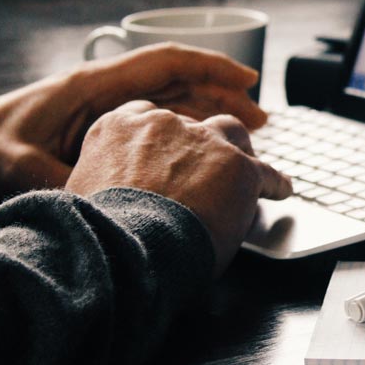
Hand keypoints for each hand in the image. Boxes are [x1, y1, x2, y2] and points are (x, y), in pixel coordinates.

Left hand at [0, 43, 266, 202]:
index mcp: (94, 86)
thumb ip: (71, 183)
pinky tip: (204, 146)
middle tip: (260, 119)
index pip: (166, 62)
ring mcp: (107, 108)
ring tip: (245, 130)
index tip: (248, 79)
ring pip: (172, 100)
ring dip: (211, 111)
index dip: (212, 66)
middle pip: (179, 82)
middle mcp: (108, 91)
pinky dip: (187, 128)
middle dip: (223, 95)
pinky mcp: (103, 126)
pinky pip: (157, 120)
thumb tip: (115, 203)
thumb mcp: (23, 168)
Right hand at [66, 100, 291, 275]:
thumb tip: (111, 197)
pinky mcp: (240, 168)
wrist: (127, 246)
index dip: (159, 139)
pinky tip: (280, 190)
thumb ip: (101, 181)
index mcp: (118, 128)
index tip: (164, 152)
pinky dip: (274, 183)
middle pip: (192, 125)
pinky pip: (266, 173)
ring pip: (232, 134)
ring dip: (238, 152)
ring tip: (245, 168)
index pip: (145, 119)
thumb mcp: (84, 194)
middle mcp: (164, 125)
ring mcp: (205, 142)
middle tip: (206, 165)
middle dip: (200, 144)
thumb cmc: (99, 233)